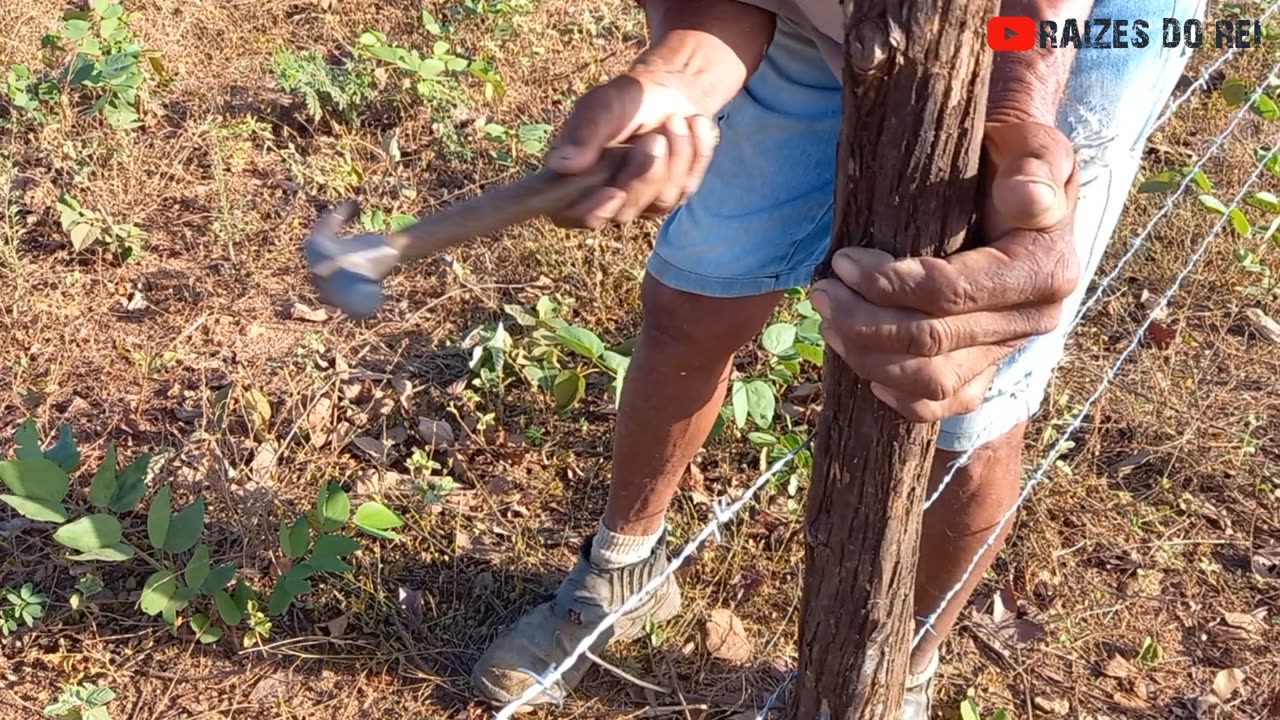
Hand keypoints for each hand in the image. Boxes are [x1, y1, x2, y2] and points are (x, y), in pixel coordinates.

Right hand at [546, 60, 718, 228]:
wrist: (669, 91)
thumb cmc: (626, 99)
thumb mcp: (603, 106)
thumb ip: (583, 133)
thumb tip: (561, 164)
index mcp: (574, 178)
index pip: (571, 215)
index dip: (591, 211)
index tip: (614, 192)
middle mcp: (605, 197)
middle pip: (623, 212)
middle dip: (644, 176)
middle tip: (655, 138)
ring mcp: (642, 201)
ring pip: (660, 201)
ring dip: (675, 157)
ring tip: (675, 120)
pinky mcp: (673, 195)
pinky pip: (687, 187)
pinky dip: (696, 153)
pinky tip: (693, 126)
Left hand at [811, 122, 1080, 421]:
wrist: (1014, 177)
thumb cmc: (1009, 154)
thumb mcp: (1030, 145)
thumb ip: (1035, 165)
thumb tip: (1029, 201)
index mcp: (1044, 270)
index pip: (952, 294)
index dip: (889, 284)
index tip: (843, 260)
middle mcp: (1034, 319)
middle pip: (932, 343)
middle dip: (864, 322)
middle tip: (821, 291)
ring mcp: (1009, 348)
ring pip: (930, 381)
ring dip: (869, 356)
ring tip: (829, 320)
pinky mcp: (987, 365)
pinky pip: (945, 403)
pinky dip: (902, 399)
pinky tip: (865, 372)